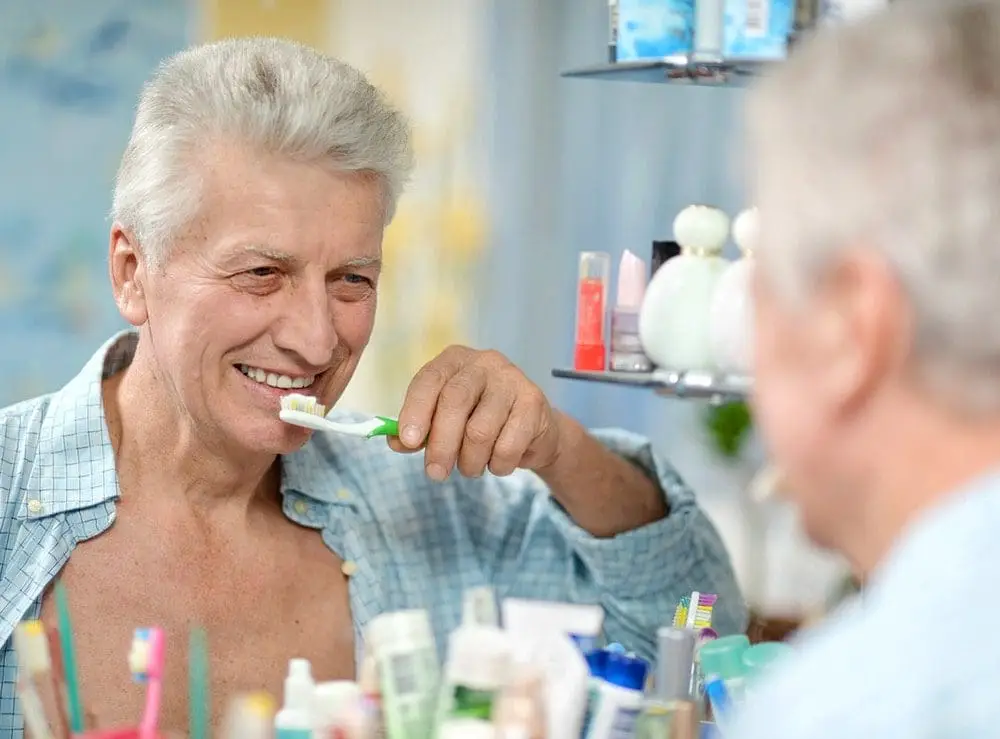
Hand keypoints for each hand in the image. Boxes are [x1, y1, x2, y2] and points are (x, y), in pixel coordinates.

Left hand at [390, 347, 562, 480]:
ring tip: (470, 468)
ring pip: (480, 431)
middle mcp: (483, 362)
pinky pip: (507, 446)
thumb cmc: (479, 421)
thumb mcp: (443, 422)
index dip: (415, 411)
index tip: (408, 441)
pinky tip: (497, 463)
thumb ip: (419, 431)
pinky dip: (497, 465)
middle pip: (454, 402)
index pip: (429, 380)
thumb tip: (396, 442)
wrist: (532, 429)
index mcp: (454, 360)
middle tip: (435, 474)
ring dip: (470, 461)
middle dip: (441, 444)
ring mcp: (512, 379)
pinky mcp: (534, 402)